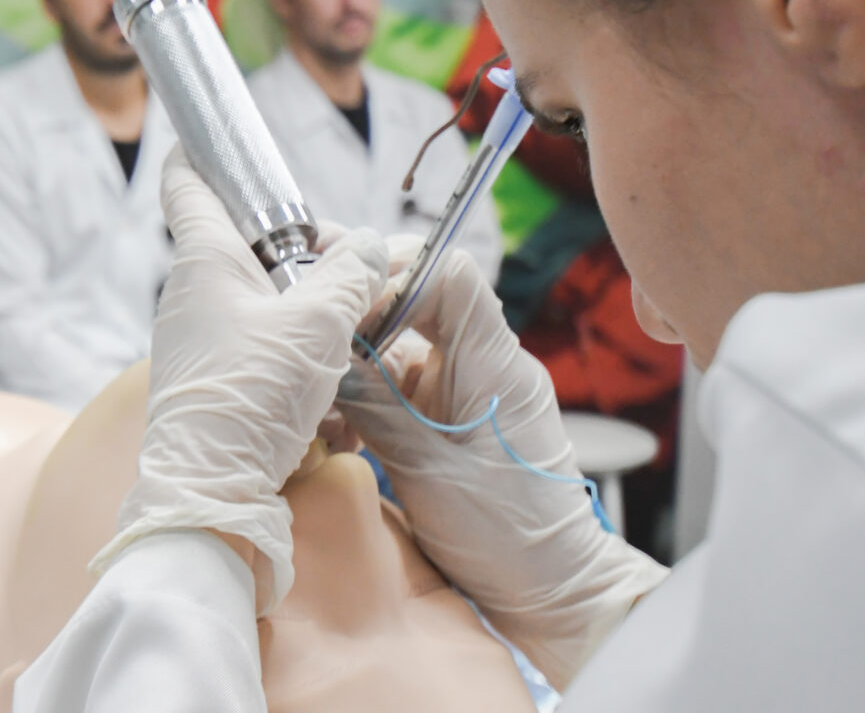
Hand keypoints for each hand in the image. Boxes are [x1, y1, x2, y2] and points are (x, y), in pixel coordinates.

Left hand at [94, 148, 386, 614]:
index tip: (211, 133)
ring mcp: (201, 341)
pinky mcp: (216, 383)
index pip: (190, 183)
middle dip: (307, 256)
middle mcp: (193, 294)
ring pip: (269, 307)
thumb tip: (372, 246)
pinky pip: (268, 356)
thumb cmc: (251, 397)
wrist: (212, 494)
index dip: (201, 152)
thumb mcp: (317, 324)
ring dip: (315, 321)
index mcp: (203, 259)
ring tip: (357, 342)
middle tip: (357, 270)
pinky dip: (304, 367)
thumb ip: (351, 275)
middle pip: (252, 248)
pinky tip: (336, 403)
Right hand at [336, 248, 668, 688]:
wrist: (553, 591)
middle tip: (311, 344)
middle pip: (416, 301)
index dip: (390, 274)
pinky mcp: (454, 419)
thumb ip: (375, 406)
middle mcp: (484, 364)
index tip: (342, 307)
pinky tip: (339, 432)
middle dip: (359, 319)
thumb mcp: (428, 469)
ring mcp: (469, 390)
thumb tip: (325, 360)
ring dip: (356, 366)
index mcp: (493, 363)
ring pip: (400, 346)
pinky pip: (403, 386)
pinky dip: (367, 399)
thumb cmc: (509, 536)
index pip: (446, 272)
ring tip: (320, 403)